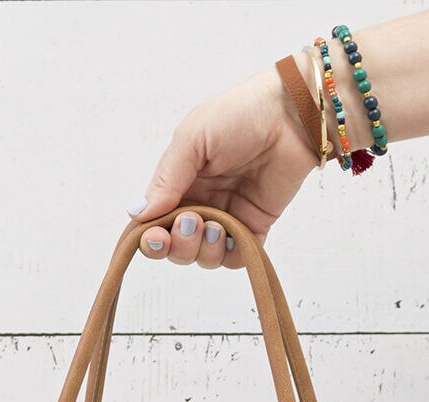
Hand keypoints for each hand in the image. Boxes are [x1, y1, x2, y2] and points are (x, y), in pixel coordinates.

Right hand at [126, 63, 317, 269]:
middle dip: (178, 245)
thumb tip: (138, 214)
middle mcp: (200, 203)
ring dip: (202, 250)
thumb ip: (166, 179)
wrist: (290, 117)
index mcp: (179, 183)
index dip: (151, 237)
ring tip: (214, 225)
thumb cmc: (239, 116)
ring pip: (203, 257)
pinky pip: (234, 258)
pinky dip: (229, 254)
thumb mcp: (192, 139)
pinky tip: (231, 233)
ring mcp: (227, 218)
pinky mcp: (253, 228)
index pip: (154, 223)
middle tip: (192, 222)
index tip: (155, 235)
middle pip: (176, 248)